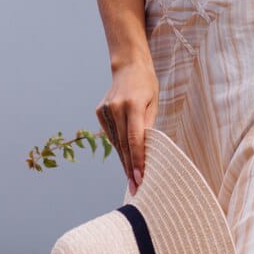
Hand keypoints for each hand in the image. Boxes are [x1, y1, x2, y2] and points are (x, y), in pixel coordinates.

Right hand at [96, 60, 158, 195]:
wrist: (129, 66)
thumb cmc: (147, 85)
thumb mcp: (153, 103)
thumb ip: (148, 126)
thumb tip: (145, 152)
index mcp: (133, 105)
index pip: (135, 139)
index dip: (137, 160)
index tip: (139, 178)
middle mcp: (116, 108)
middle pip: (123, 144)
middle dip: (129, 167)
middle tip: (135, 187)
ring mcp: (105, 110)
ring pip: (115, 142)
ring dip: (123, 160)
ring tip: (131, 178)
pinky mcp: (99, 112)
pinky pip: (111, 134)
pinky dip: (118, 146)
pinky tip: (124, 156)